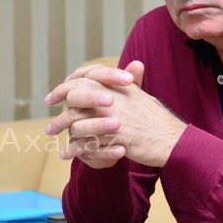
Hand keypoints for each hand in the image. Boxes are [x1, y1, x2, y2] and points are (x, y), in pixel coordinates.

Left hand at [45, 61, 186, 167]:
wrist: (173, 140)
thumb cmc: (158, 121)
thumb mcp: (143, 97)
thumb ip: (131, 84)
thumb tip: (130, 67)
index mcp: (118, 86)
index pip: (85, 80)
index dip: (66, 88)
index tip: (54, 97)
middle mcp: (114, 98)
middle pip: (76, 99)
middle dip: (60, 113)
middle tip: (50, 127)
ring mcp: (114, 116)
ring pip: (78, 122)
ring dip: (63, 131)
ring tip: (54, 141)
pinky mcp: (115, 136)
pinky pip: (87, 142)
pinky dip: (74, 149)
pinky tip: (66, 155)